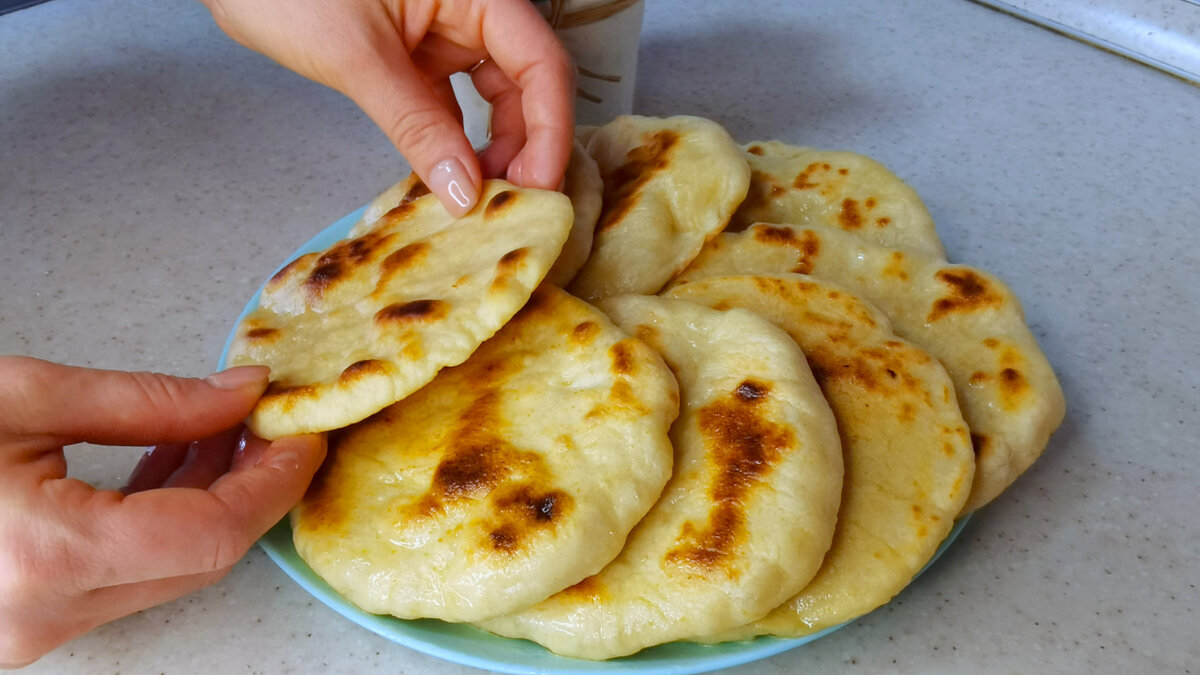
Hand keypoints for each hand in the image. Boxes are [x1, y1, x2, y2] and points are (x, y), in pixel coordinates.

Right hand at [0, 357, 325, 667]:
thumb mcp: (26, 400)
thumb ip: (145, 400)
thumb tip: (240, 394)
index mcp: (51, 558)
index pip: (213, 534)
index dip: (274, 483)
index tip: (305, 433)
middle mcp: (49, 614)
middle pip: (201, 557)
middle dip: (252, 485)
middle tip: (274, 422)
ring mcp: (39, 627)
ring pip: (168, 566)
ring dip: (210, 496)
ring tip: (229, 427)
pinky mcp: (33, 617)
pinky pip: (127, 572)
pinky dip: (162, 516)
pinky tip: (178, 456)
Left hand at [202, 0, 575, 215]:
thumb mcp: (358, 57)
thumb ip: (417, 125)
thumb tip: (464, 191)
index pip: (541, 63)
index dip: (550, 130)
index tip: (540, 187)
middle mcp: (471, 8)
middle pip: (528, 84)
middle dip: (527, 147)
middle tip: (513, 204)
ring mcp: (443, 31)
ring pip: (495, 98)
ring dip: (494, 150)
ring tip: (479, 198)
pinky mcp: (415, 54)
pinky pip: (452, 105)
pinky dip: (454, 143)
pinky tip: (448, 180)